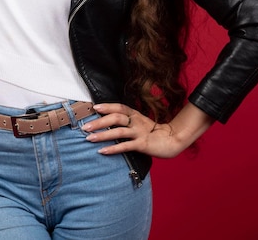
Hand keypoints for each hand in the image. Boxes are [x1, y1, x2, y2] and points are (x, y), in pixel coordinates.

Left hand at [83, 102, 214, 158]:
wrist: (172, 140)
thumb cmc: (153, 132)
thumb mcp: (140, 122)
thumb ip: (128, 120)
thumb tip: (109, 120)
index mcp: (135, 114)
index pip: (119, 107)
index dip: (107, 106)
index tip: (94, 107)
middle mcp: (136, 121)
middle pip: (115, 118)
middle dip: (99, 122)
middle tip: (85, 127)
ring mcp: (139, 133)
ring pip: (118, 131)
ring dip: (102, 134)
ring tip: (89, 139)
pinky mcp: (142, 145)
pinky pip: (125, 146)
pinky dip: (113, 148)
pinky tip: (102, 151)